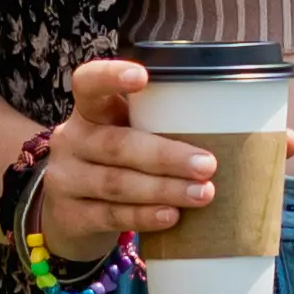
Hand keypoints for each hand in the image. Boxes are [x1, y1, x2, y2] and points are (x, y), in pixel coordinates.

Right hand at [32, 53, 216, 257]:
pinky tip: (170, 216)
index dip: (110, 76)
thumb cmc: (114, 163)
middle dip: (166, 156)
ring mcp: (66, 180)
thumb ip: (155, 127)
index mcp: (89, 112)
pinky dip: (143, 216)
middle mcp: (71, 140)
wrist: (70, 213)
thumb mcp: (123, 135)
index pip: (88, 83)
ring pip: (116, 184)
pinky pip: (111, 215)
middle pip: (117, 145)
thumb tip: (227, 129)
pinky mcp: (71, 216)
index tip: (142, 77)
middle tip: (207, 165)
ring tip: (202, 194)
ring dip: (163, 189)